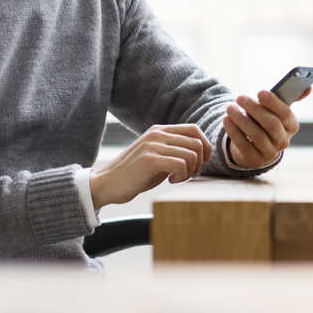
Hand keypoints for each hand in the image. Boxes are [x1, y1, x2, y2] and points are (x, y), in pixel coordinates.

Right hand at [89, 124, 213, 208]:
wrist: (107, 183)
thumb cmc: (135, 173)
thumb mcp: (156, 155)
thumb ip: (173, 149)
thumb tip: (201, 151)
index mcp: (160, 130)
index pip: (194, 129)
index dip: (205, 146)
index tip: (203, 162)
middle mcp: (157, 134)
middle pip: (196, 143)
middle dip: (199, 163)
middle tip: (188, 175)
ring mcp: (153, 145)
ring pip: (191, 154)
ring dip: (190, 171)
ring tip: (177, 178)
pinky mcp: (149, 160)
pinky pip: (180, 164)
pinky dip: (182, 176)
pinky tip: (171, 180)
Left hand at [224, 87, 308, 169]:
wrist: (256, 147)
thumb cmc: (265, 121)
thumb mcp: (276, 111)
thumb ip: (289, 98)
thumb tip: (308, 87)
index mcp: (292, 126)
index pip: (286, 114)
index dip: (273, 102)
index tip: (260, 92)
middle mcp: (284, 141)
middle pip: (271, 124)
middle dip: (255, 109)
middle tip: (240, 98)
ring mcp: (270, 153)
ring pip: (256, 135)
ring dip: (241, 120)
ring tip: (230, 108)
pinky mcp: (255, 161)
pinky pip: (244, 146)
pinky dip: (234, 132)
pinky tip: (227, 120)